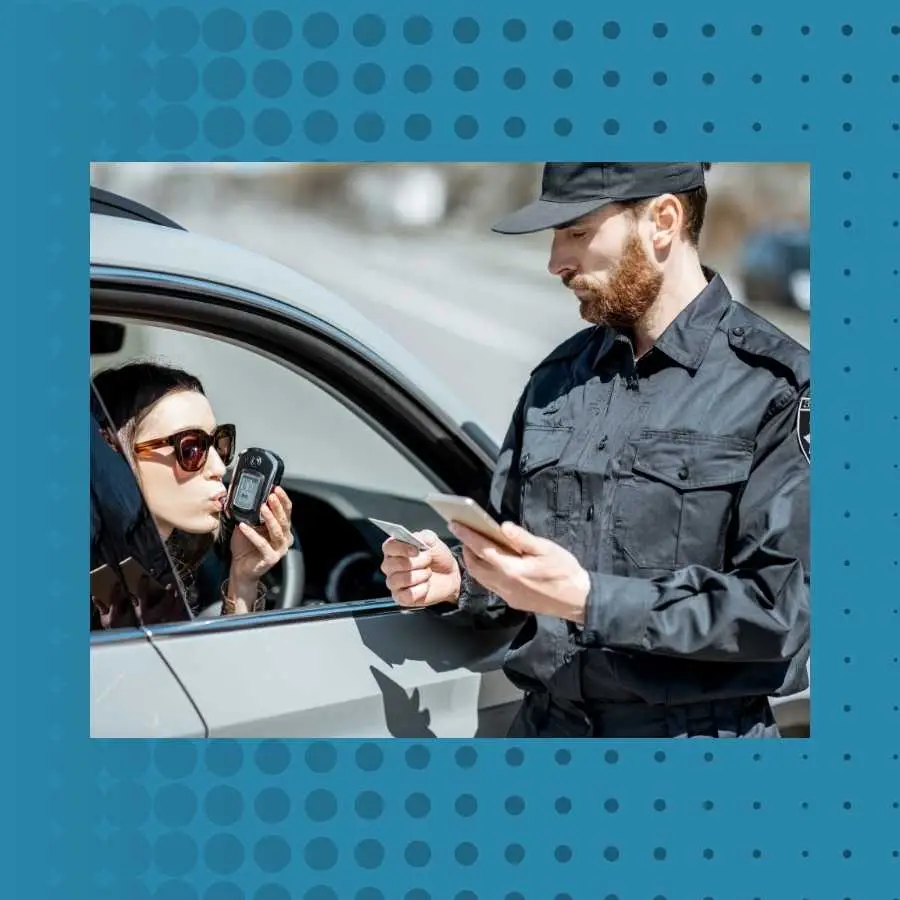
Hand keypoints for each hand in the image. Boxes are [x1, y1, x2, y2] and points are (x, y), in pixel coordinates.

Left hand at [228, 486, 293, 586]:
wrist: (241, 568)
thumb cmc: (246, 546)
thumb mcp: (250, 525)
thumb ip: (252, 514)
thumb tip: (246, 497)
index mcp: (282, 529)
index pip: (287, 511)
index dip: (283, 499)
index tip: (277, 488)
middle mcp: (284, 538)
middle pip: (284, 519)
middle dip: (278, 506)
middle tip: (271, 495)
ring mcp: (279, 549)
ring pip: (277, 531)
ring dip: (270, 518)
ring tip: (262, 507)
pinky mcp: (271, 558)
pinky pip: (262, 544)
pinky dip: (252, 534)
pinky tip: (244, 526)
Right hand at [380, 530, 460, 607]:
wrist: (450, 575)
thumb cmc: (437, 558)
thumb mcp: (433, 541)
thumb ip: (422, 536)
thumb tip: (413, 538)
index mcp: (395, 550)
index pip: (388, 547)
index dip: (401, 548)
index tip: (416, 550)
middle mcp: (391, 566)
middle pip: (391, 565)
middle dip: (414, 562)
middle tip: (427, 560)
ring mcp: (394, 583)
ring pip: (398, 580)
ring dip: (419, 575)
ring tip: (428, 573)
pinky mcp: (401, 598)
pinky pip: (407, 594)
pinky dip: (422, 589)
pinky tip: (426, 585)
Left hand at [449, 521, 589, 623]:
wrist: (578, 600)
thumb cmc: (564, 571)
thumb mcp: (547, 549)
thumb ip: (523, 539)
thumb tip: (504, 527)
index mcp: (512, 569)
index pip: (482, 549)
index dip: (467, 535)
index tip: (455, 523)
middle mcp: (504, 584)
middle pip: (475, 566)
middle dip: (466, 548)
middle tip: (463, 533)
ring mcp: (507, 595)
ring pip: (480, 578)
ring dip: (473, 561)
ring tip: (473, 546)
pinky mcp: (512, 601)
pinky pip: (490, 585)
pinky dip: (484, 572)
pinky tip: (490, 563)